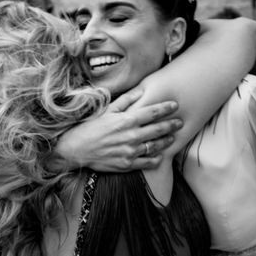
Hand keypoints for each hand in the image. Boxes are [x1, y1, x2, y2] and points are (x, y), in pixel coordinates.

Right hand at [52, 87, 182, 171]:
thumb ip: (126, 101)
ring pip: (155, 146)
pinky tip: (160, 155)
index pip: (151, 112)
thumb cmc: (89, 127)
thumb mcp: (106, 110)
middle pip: (158, 129)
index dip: (166, 108)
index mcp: (126, 120)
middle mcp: (130, 136)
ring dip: (166, 141)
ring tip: (172, 138)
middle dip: (171, 125)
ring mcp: (130, 152)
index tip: (175, 105)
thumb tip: (141, 90)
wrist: (75, 149)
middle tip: (180, 122)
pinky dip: (156, 159)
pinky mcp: (126, 164)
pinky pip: (147, 162)